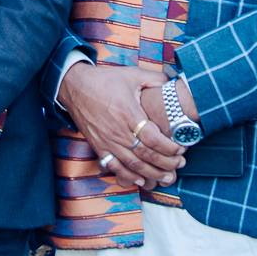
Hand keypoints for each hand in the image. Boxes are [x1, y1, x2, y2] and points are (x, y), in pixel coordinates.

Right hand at [59, 63, 183, 188]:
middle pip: (146, 155)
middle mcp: (118, 131)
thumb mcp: (132, 74)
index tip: (181, 149)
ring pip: (133, 165)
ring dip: (152, 174)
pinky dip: (129, 177)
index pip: (153, 138)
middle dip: (166, 163)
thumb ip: (155, 79)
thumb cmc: (105, 80)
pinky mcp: (98, 147)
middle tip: (180, 165)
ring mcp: (107, 142)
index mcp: (128, 113)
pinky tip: (142, 181)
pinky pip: (115, 167)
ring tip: (167, 177)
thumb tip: (174, 82)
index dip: (169, 147)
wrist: (75, 87)